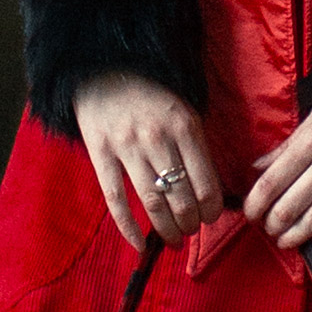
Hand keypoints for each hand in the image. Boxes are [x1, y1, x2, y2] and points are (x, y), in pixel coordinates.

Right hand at [74, 72, 223, 250]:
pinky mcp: (100, 153)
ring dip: (167, 229)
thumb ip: (197, 148)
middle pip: (182, 198)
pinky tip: (139, 245)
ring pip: (153, 202)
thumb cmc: (152, 94)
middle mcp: (158, 138)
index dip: (211, 211)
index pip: (206, 184)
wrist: (105, 66)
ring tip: (173, 241)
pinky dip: (128, 228)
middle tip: (190, 231)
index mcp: (185, 128)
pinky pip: (116, 200)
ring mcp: (127, 147)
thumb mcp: (185, 112)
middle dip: (190, 224)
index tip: (210, 219)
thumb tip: (209, 194)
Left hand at [242, 101, 311, 247]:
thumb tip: (257, 168)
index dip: (256, 205)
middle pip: (290, 207)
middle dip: (274, 224)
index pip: (272, 182)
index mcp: (310, 141)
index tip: (251, 214)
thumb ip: (285, 146)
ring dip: (297, 235)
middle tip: (270, 228)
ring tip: (287, 240)